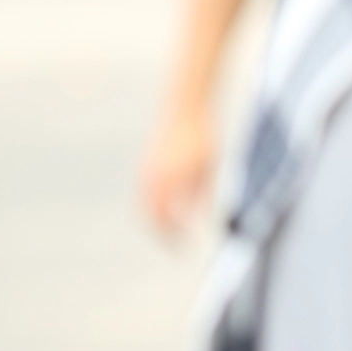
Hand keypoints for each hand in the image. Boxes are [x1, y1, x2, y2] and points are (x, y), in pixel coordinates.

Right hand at [141, 99, 215, 234]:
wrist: (185, 105)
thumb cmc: (202, 136)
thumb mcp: (208, 167)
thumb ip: (201, 195)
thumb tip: (198, 219)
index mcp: (170, 179)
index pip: (168, 218)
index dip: (177, 235)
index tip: (189, 245)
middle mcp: (154, 176)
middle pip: (151, 216)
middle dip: (162, 233)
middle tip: (175, 245)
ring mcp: (147, 168)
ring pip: (143, 204)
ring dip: (155, 220)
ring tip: (170, 231)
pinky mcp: (146, 162)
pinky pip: (143, 192)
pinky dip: (151, 205)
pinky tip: (166, 209)